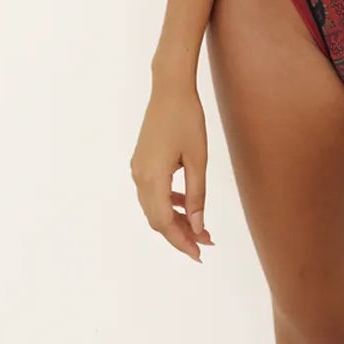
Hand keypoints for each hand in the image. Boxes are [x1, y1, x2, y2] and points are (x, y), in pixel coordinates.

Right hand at [130, 80, 215, 262]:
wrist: (170, 88)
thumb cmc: (187, 119)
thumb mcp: (198, 159)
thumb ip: (197, 195)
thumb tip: (198, 227)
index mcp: (152, 178)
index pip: (164, 223)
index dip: (182, 241)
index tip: (200, 254)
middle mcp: (139, 177)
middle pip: (157, 219)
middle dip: (180, 234)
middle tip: (205, 242)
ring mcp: (137, 169)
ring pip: (154, 207)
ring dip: (175, 220)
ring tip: (200, 226)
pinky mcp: (141, 162)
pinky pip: (152, 192)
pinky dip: (168, 203)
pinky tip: (186, 203)